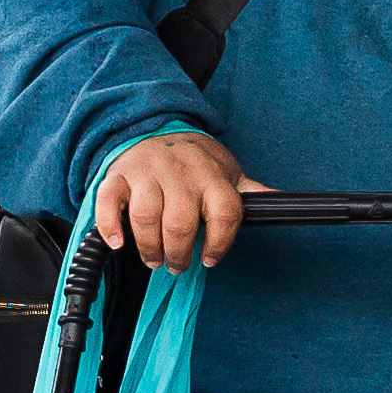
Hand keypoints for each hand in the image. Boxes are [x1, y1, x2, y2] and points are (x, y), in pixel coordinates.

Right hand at [90, 130, 250, 271]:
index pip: (224, 213)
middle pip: (180, 222)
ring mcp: (148, 172)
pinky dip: (110, 225)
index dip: (220, 243)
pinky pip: (109, 200)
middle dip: (179, 253)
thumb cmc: (195, 162)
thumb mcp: (228, 173)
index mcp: (212, 176)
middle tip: (177, 265)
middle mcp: (181, 172)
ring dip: (149, 246)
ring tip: (154, 258)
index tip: (210, 259)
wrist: (156, 127)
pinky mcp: (119, 176)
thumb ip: (251, 192)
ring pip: (146, 215)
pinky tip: (117, 243)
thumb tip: (281, 203)